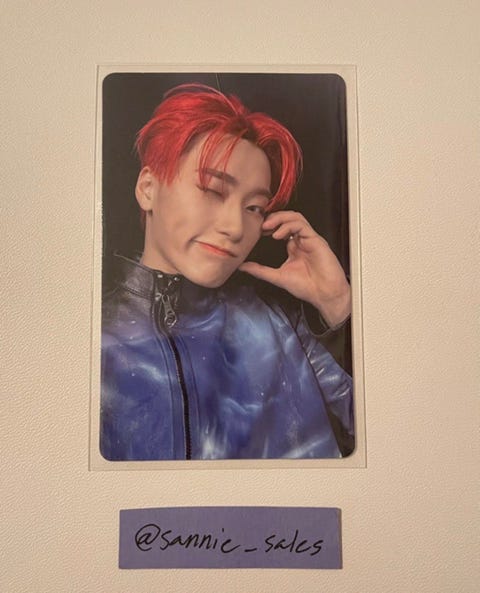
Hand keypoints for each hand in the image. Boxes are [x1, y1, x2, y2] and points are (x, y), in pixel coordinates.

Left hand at [239, 211, 350, 326]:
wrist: (325, 295)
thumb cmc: (307, 287)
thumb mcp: (277, 277)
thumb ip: (260, 271)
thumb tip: (243, 267)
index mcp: (294, 247)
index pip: (281, 227)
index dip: (269, 226)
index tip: (257, 231)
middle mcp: (302, 241)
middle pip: (288, 218)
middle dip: (273, 218)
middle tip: (261, 226)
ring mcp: (309, 239)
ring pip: (295, 217)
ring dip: (280, 218)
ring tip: (267, 226)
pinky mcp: (316, 240)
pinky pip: (302, 225)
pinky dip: (288, 226)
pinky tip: (278, 234)